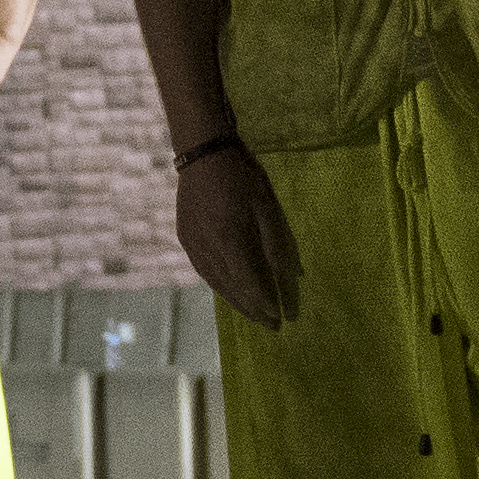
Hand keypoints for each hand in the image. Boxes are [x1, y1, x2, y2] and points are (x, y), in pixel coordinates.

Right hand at [177, 139, 298, 328]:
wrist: (203, 152)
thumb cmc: (242, 175)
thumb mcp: (267, 207)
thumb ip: (278, 244)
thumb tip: (293, 277)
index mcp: (232, 240)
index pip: (251, 282)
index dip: (266, 302)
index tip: (282, 318)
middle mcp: (209, 248)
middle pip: (233, 288)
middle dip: (253, 309)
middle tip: (272, 326)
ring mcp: (193, 245)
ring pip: (216, 283)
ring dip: (236, 301)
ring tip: (253, 314)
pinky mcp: (186, 238)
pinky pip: (204, 271)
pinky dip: (219, 286)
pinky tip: (229, 291)